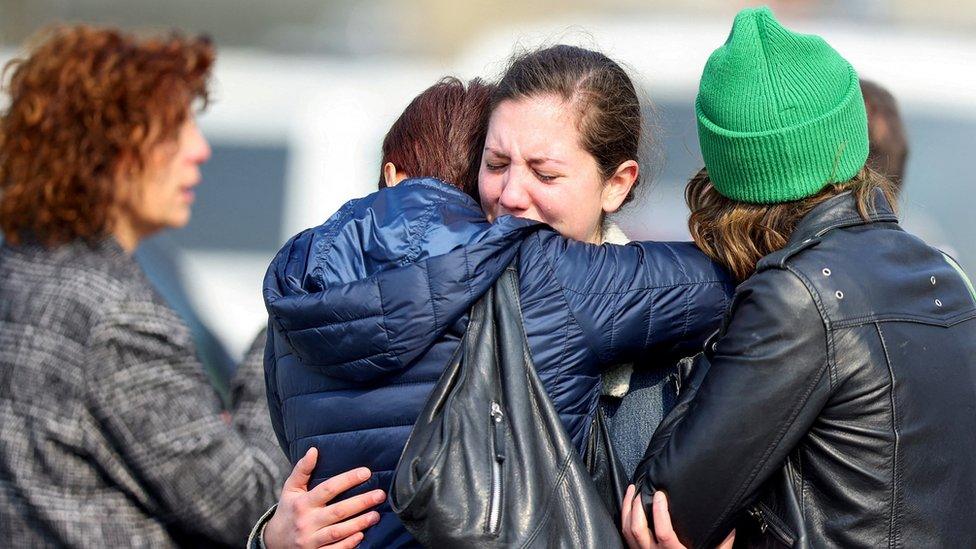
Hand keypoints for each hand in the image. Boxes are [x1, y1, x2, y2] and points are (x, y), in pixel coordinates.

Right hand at [264, 447, 384, 548]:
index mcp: (302, 503)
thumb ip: (302, 470)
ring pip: (338, 532)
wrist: (274, 542)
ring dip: (359, 523)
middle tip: (380, 495)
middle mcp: (307, 522)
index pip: (328, 489)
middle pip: (338, 511)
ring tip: (376, 515)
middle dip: (361, 502)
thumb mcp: (290, 489)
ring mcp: (311, 540)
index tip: (366, 472)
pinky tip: (362, 535)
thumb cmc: (288, 511)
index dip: (348, 480)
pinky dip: (348, 543)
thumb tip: (313, 450)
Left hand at [621, 485, 733, 548]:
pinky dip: (624, 518)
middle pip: (637, 530)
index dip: (660, 512)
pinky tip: (628, 506)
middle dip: (636, 506)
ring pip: (628, 531)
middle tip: (641, 488)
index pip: (663, 533)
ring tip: (631, 491)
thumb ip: (723, 543)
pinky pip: (626, 536)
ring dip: (627, 509)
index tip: (661, 494)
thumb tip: (730, 526)